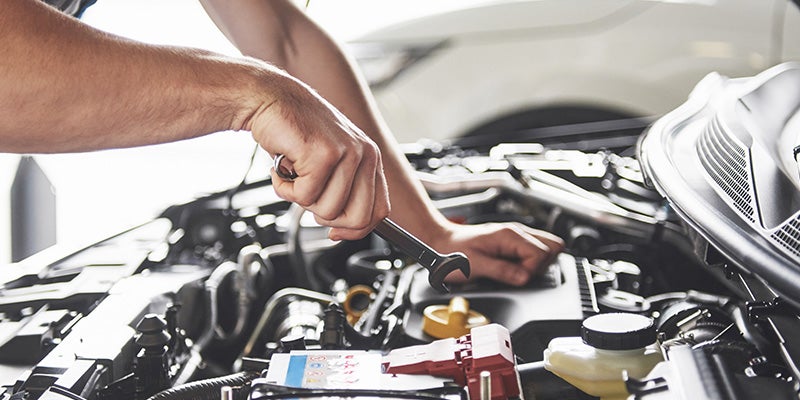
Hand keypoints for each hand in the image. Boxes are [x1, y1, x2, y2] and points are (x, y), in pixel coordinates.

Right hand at [249, 75, 389, 239]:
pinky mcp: (324, 154)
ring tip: (294, 174)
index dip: (355, 229)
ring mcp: (347, 153)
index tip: (335, 231)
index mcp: (370, 158)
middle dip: (326, 217)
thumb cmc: (296, 133)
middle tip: (308, 196)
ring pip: (328, 210)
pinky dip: (284, 188)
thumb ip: (343, 192)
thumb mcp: (330, 163)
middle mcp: (365, 154)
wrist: (270, 100)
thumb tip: (342, 230)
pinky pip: (304, 196)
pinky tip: (282, 166)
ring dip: (300, 199)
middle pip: (358, 218)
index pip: (379, 211)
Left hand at [431, 222, 563, 285]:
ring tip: (516, 272)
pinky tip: (515, 268)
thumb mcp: (475, 266)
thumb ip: (502, 271)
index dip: (532, 271)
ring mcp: (515, 236)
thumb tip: (524, 278)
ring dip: (538, 264)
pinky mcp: (512, 243)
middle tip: (520, 274)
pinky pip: (534, 250)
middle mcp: (516, 232)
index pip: (542, 253)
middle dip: (541, 266)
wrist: (439, 242)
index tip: (517, 278)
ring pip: (547, 247)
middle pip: (552, 247)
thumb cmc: (452, 252)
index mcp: (509, 236)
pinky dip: (530, 262)